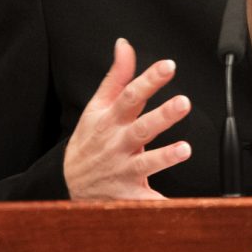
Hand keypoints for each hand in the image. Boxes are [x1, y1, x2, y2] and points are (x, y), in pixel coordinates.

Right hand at [64, 38, 192, 200]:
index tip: (168, 66)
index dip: (150, 79)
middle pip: (142, 128)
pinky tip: (176, 206)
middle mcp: (118, 144)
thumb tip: (125, 46)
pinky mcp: (129, 195)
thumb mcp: (97, 106)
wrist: (67, 183)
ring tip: (184, 149)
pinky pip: (145, 202)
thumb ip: (117, 77)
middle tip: (183, 102)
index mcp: (111, 120)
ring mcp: (123, 170)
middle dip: (162, 116)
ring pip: (145, 164)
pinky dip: (158, 205)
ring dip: (164, 157)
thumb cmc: (89, 140)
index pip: (130, 95)